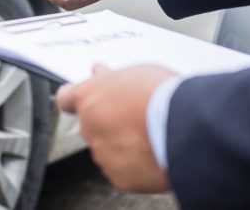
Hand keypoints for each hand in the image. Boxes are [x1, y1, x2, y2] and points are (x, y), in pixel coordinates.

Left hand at [57, 64, 175, 192]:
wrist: (184, 128)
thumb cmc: (162, 96)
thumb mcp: (134, 73)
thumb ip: (111, 78)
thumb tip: (102, 74)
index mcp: (88, 97)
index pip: (66, 98)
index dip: (76, 100)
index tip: (84, 100)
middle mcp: (88, 126)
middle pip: (91, 125)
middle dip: (107, 121)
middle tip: (132, 116)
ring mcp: (102, 153)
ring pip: (107, 148)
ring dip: (121, 144)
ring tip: (150, 135)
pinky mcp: (119, 177)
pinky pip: (122, 170)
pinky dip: (134, 164)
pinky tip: (152, 153)